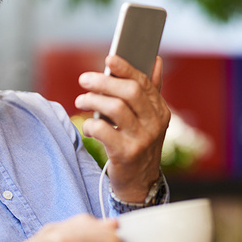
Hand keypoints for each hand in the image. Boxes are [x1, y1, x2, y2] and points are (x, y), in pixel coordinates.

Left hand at [74, 55, 170, 202]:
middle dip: (103, 82)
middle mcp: (155, 124)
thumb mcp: (149, 119)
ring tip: (81, 100)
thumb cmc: (139, 144)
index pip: (143, 82)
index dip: (125, 68)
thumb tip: (157, 60)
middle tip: (84, 79)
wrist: (140, 183)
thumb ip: (151, 90)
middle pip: (129, 92)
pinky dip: (91, 125)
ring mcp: (142, 139)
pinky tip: (89, 127)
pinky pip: (103, 130)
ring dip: (93, 100)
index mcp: (160, 111)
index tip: (109, 58)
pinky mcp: (126, 154)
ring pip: (115, 108)